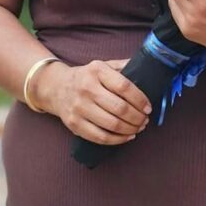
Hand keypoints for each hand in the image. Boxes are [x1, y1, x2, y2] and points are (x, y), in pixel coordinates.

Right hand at [36, 59, 151, 144]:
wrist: (57, 87)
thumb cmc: (87, 77)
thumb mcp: (103, 65)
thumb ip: (124, 66)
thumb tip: (148, 68)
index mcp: (97, 71)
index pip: (124, 86)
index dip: (140, 99)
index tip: (148, 107)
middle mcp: (87, 88)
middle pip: (119, 108)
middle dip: (137, 117)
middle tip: (145, 120)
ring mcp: (79, 107)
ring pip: (111, 124)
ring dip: (130, 129)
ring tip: (139, 128)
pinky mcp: (74, 124)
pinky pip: (100, 137)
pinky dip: (117, 140)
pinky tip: (127, 137)